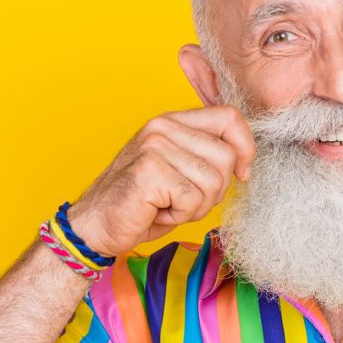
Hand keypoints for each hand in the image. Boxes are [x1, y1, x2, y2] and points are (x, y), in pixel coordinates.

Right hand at [67, 106, 254, 256]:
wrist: (96, 224)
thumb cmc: (143, 203)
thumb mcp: (181, 171)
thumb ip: (207, 156)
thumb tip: (244, 160)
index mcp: (173, 121)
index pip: (230, 117)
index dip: (245, 148)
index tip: (242, 174)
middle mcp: (163, 126)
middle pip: (227, 155)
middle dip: (216, 189)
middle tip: (185, 199)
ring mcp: (155, 146)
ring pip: (214, 180)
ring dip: (197, 205)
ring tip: (168, 205)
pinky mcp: (151, 170)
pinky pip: (194, 199)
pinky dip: (181, 215)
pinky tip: (158, 211)